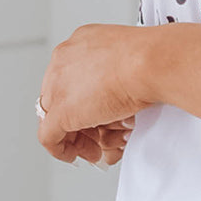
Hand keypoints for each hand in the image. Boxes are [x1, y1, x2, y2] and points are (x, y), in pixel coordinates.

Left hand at [36, 23, 150, 165]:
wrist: (151, 62)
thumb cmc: (152, 58)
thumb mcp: (127, 59)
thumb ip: (114, 74)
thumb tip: (117, 96)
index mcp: (79, 44)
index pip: (68, 78)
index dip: (81, 101)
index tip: (94, 115)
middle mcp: (63, 61)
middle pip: (58, 98)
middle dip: (77, 122)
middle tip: (93, 137)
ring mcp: (58, 87)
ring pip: (54, 118)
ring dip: (75, 138)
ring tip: (95, 149)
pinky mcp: (61, 112)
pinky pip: (49, 137)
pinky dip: (61, 150)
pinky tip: (76, 156)